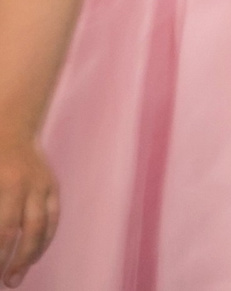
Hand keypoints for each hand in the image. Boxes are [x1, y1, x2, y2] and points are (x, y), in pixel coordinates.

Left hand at [0, 134, 55, 287]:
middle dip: (16, 259)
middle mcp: (29, 186)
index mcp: (9, 183)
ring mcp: (44, 185)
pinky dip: (45, 238)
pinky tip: (33, 256)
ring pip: (44, 226)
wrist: (10, 125)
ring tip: (18, 276)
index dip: (0, 251)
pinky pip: (54, 217)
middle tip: (6, 281)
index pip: (6, 228)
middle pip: (27, 230)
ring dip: (32, 254)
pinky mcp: (52, 186)